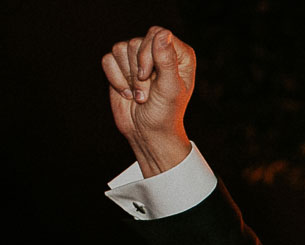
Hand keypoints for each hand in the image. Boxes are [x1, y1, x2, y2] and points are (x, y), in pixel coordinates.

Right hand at [102, 27, 194, 175]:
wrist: (147, 133)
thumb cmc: (164, 114)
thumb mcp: (170, 88)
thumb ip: (167, 61)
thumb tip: (162, 34)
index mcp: (179, 55)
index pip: (158, 35)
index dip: (149, 54)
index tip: (150, 76)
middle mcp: (159, 53)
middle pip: (137, 42)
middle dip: (137, 70)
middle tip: (147, 92)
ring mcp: (139, 59)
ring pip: (120, 48)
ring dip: (127, 77)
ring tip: (139, 95)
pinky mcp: (121, 67)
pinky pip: (108, 59)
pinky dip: (114, 78)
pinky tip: (126, 93)